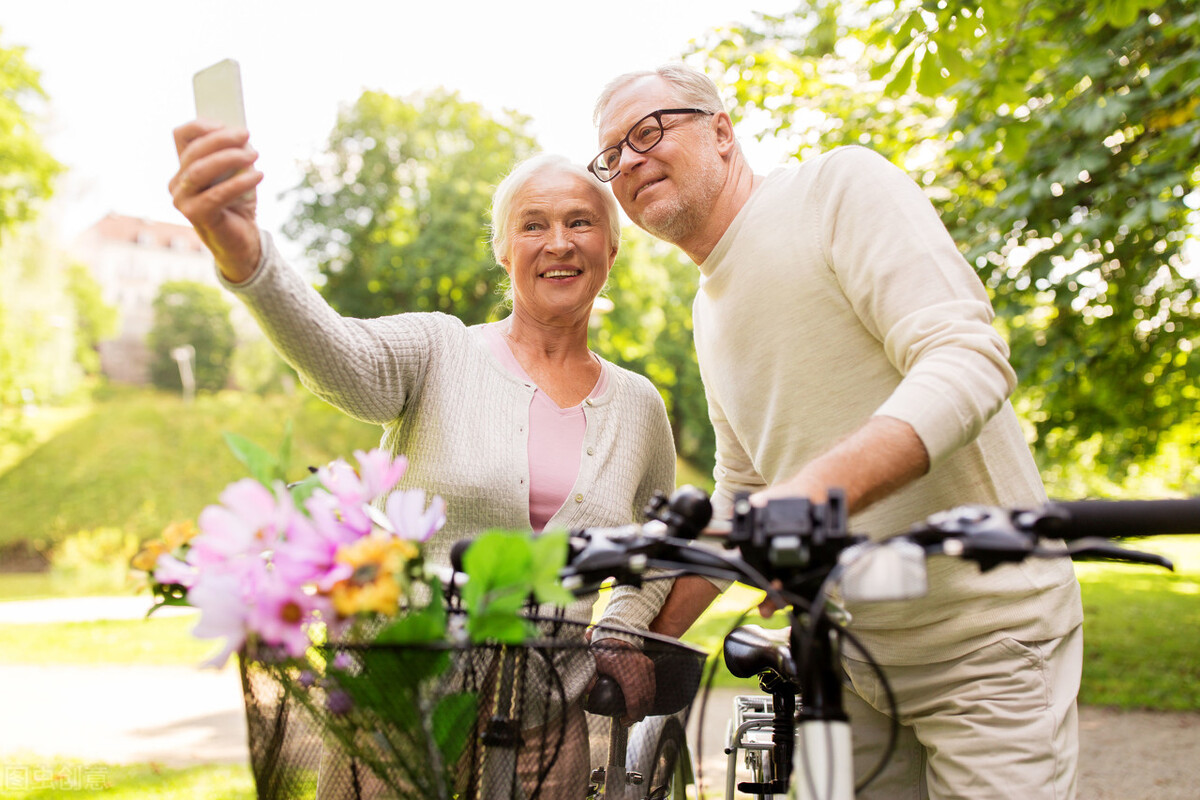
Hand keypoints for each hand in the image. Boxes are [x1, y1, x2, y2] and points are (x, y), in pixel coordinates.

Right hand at [170, 120, 263, 282]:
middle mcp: (177, 182)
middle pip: (193, 151)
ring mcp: (182, 200)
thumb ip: (234, 155)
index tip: (224, 122)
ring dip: (229, 158)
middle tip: (246, 134)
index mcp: (184, 167)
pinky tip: (259, 175)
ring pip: (200, 170)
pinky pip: (216, 194)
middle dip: (221, 139)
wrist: (243, 241)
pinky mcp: (195, 215)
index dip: (200, 125)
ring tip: (254, 155)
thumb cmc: (238, 204)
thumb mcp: (237, 174)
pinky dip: (239, 183)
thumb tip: (241, 137)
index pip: (181, 136)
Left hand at [589, 637, 655, 725]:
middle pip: (643, 699)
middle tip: (629, 722)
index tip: (623, 721)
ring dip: (645, 706)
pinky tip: (644, 703)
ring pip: (650, 692)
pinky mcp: (649, 665)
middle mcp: (638, 669)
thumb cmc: (602, 650)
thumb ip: (589, 679)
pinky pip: (652, 684)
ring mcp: (645, 666)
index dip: (631, 714)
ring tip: (636, 715)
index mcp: (624, 671)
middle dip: (638, 714)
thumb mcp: (593, 664)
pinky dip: (649, 696)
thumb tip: (587, 693)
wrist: (615, 635)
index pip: (634, 699)